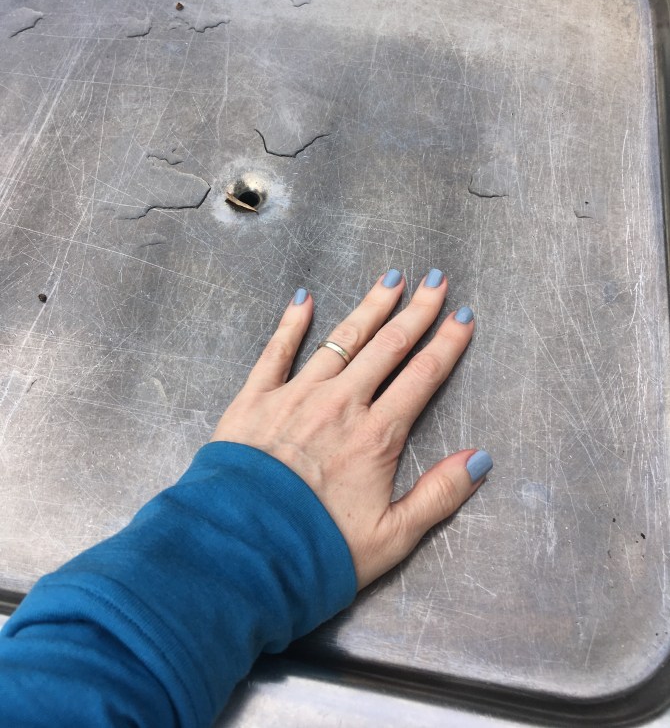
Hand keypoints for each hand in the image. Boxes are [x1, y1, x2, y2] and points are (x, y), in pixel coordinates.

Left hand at [211, 269, 491, 588]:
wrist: (239, 555)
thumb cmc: (316, 551)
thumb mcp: (392, 538)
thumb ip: (439, 495)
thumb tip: (481, 458)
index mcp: (375, 435)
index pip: (422, 377)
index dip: (447, 345)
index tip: (463, 316)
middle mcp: (340, 403)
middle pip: (387, 347)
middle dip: (415, 311)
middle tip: (436, 282)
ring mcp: (295, 395)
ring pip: (341, 340)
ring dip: (369, 307)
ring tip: (390, 279)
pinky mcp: (255, 399)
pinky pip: (277, 351)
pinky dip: (292, 323)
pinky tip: (304, 299)